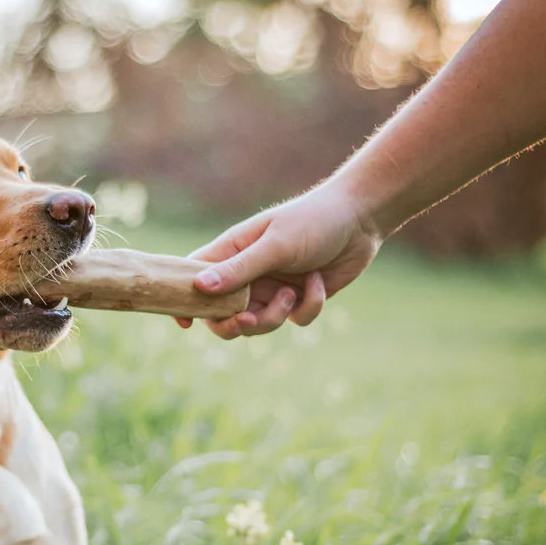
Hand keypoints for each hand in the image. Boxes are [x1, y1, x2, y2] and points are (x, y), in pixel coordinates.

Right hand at [176, 182, 383, 337]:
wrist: (361, 219)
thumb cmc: (312, 221)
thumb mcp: (274, 245)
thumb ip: (239, 269)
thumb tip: (201, 288)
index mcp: (231, 252)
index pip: (192, 278)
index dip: (184, 302)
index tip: (184, 323)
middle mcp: (247, 274)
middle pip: (221, 314)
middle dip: (232, 324)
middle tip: (246, 321)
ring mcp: (272, 289)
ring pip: (257, 324)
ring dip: (275, 316)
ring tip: (293, 293)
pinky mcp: (299, 300)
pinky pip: (294, 320)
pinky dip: (308, 306)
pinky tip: (319, 283)